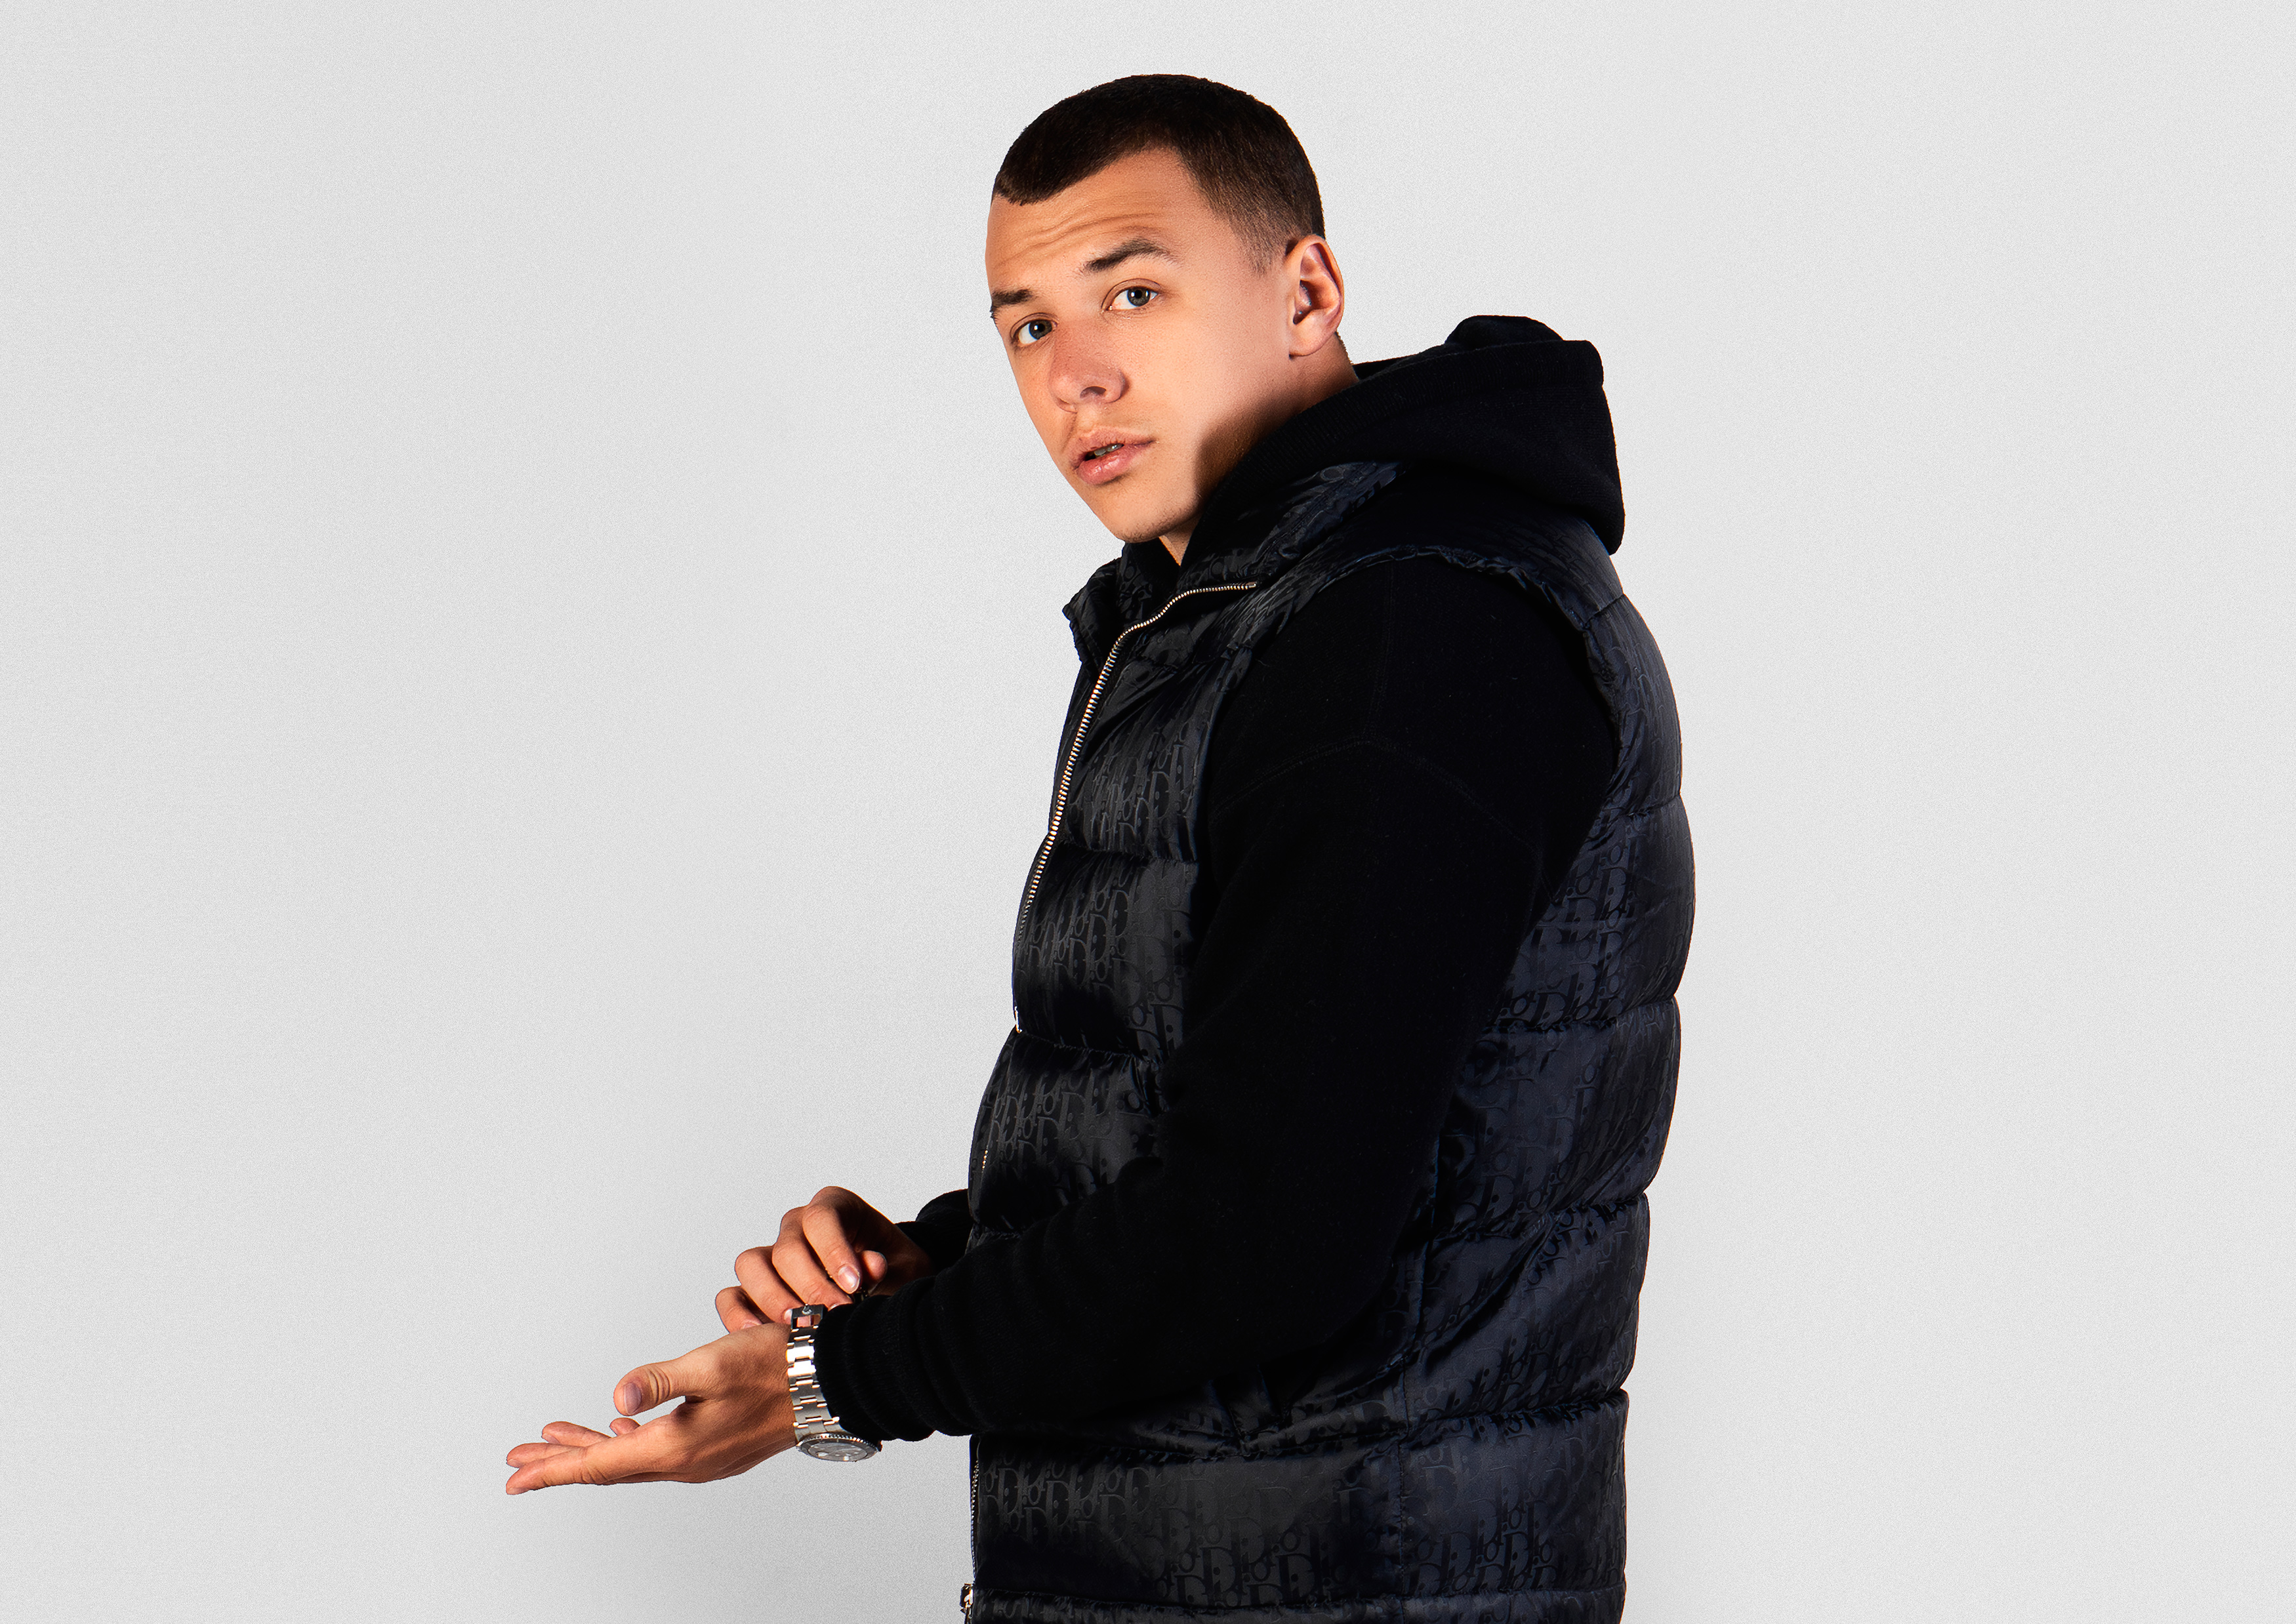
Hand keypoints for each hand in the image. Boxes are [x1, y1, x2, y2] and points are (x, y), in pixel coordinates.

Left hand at [503, 1324, 794, 1493]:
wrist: (832, 1382)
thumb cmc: (776, 1366)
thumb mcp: (712, 1363)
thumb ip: (660, 1380)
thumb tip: (616, 1395)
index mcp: (677, 1447)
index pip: (599, 1464)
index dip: (553, 1468)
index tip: (513, 1477)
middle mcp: (686, 1463)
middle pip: (608, 1467)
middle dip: (561, 1460)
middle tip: (518, 1460)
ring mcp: (703, 1458)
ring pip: (631, 1459)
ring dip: (592, 1449)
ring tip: (557, 1440)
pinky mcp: (717, 1447)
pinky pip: (657, 1453)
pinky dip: (627, 1443)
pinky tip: (623, 1429)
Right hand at [717, 1185, 935, 1332]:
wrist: (887, 1292)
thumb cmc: (894, 1274)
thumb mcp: (904, 1266)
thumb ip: (888, 1265)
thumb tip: (871, 1264)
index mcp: (833, 1209)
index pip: (822, 1218)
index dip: (834, 1250)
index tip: (854, 1283)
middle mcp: (797, 1228)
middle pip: (787, 1248)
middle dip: (810, 1286)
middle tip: (833, 1315)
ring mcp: (771, 1257)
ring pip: (751, 1265)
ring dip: (773, 1298)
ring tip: (798, 1326)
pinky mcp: (753, 1290)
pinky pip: (731, 1295)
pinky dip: (739, 1315)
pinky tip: (763, 1336)